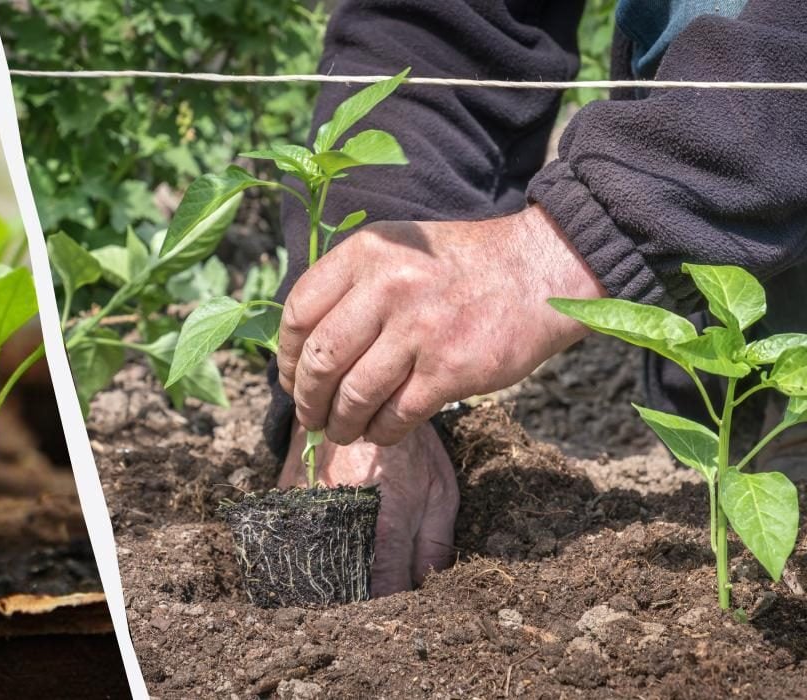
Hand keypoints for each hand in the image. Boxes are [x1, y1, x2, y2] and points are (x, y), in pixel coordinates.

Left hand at [277, 205, 602, 445]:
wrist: (538, 269)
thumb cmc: (458, 267)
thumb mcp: (396, 251)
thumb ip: (350, 286)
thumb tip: (302, 348)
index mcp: (366, 253)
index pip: (298, 314)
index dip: (286, 357)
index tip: (291, 378)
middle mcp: (387, 286)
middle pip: (320, 361)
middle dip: (307, 400)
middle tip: (310, 416)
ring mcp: (420, 329)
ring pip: (354, 395)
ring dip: (340, 424)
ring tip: (342, 431)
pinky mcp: (451, 369)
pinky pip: (396, 416)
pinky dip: (381, 432)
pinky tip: (380, 431)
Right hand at [281, 420, 458, 592]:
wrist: (361, 397)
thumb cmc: (409, 448)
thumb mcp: (440, 491)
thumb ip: (435, 543)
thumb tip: (427, 584)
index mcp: (387, 526)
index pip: (386, 592)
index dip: (393, 604)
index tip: (398, 602)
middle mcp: (344, 524)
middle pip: (345, 587)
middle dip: (359, 596)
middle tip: (373, 586)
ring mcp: (311, 511)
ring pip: (315, 565)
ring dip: (330, 574)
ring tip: (347, 567)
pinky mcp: (289, 498)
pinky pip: (293, 539)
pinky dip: (307, 548)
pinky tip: (323, 542)